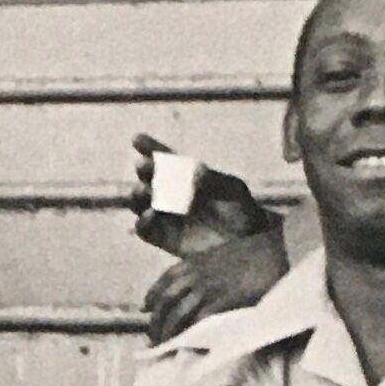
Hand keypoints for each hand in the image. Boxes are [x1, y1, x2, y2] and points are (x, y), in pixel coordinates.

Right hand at [123, 136, 275, 252]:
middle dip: (144, 170)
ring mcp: (166, 217)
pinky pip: (144, 230)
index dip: (150, 148)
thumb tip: (192, 170)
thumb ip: (212, 179)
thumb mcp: (232, 190)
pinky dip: (142, 221)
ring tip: (142, 190)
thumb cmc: (242, 212)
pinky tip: (150, 214)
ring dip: (136, 194)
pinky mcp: (164, 239)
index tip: (138, 140)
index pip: (165, 160)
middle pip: (148, 179)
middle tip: (144, 166)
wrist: (247, 245)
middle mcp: (171, 194)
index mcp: (186, 177)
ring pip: (139, 203)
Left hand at [143, 221, 291, 342]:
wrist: (278, 250)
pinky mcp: (222, 301)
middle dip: (156, 320)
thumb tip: (209, 282)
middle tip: (152, 337)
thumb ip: (212, 267)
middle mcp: (196, 274)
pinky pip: (199, 322)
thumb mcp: (226, 254)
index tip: (146, 307)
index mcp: (196, 260)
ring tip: (164, 346)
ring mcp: (208, 287)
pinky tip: (188, 346)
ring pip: (178, 313)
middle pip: (166, 300)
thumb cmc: (259, 252)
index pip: (166, 279)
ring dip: (168, 332)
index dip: (153, 294)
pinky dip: (192, 334)